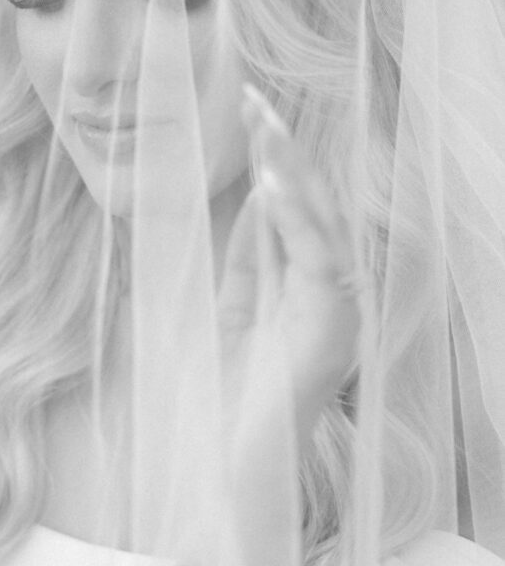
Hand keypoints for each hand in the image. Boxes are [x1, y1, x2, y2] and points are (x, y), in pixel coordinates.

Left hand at [218, 83, 361, 456]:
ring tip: (265, 123)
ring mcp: (337, 312)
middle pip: (313, 207)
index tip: (251, 111)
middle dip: (285, 152)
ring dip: (293, 172)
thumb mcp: (231, 307)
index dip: (276, 160)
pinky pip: (321, 262)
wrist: (227, 464)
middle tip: (255, 100)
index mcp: (309, 288)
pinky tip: (274, 182)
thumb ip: (248, 257)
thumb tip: (255, 197)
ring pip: (324, 225)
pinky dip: (299, 221)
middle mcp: (331, 294)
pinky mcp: (333, 331)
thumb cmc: (228, 393)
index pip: (296, 210)